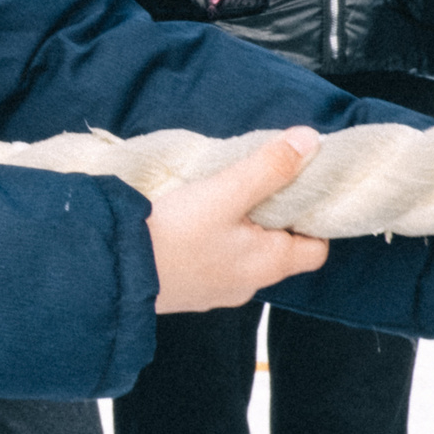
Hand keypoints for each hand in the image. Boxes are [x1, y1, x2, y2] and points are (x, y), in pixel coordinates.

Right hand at [148, 127, 332, 313]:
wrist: (117, 270)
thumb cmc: (176, 233)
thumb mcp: (227, 191)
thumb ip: (269, 166)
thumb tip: (310, 141)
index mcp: (270, 264)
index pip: (316, 249)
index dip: (312, 220)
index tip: (294, 192)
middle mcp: (250, 285)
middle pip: (278, 251)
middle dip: (270, 220)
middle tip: (250, 188)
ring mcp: (217, 293)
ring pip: (243, 258)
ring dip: (237, 232)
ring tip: (216, 203)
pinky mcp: (189, 292)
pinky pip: (213, 265)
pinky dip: (211, 245)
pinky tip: (189, 226)